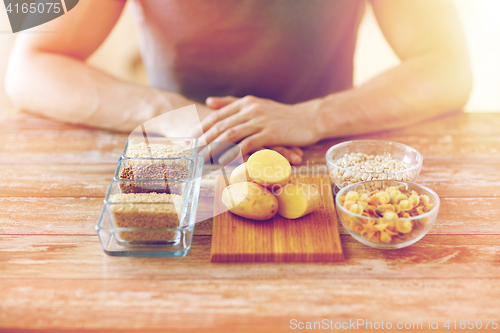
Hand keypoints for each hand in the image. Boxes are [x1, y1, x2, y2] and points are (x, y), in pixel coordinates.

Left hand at [193, 95, 321, 163]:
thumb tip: (209, 102)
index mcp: (245, 103)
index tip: (189, 143)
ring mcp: (261, 120)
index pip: (216, 116)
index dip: (201, 130)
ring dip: (215, 149)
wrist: (309, 118)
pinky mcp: (271, 132)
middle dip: (203, 141)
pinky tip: (224, 162)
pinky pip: (249, 144)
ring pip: (231, 135)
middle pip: (220, 126)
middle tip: (191, 155)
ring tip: (203, 161)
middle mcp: (250, 109)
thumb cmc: (282, 115)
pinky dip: (235, 153)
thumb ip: (232, 103)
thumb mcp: (256, 104)